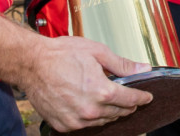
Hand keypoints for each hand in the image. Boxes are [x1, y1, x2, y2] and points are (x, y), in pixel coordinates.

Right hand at [20, 36, 152, 131]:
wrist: (32, 63)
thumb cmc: (61, 54)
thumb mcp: (97, 52)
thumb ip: (122, 65)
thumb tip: (143, 69)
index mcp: (101, 91)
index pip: (130, 100)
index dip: (142, 98)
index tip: (147, 97)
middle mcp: (90, 110)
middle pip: (118, 112)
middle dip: (127, 105)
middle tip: (132, 99)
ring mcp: (76, 120)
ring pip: (102, 121)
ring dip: (110, 112)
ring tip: (112, 102)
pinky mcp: (63, 125)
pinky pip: (84, 126)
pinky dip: (91, 118)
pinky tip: (92, 108)